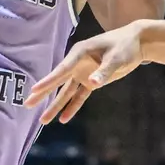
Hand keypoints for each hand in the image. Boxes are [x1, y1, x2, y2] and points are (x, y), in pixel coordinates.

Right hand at [26, 23, 146, 123]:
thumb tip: (92, 84)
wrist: (136, 43)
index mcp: (80, 53)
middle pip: (57, 81)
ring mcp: (83, 72)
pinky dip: (72, 107)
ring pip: (66, 92)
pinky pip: (79, 96)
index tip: (34, 90)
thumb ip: (104, 71)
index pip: (62, 69)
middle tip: (27, 104)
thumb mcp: (116, 58)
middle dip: (42, 93)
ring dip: (55, 105)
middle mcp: (77, 63)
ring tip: (43, 121)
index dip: (48, 80)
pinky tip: (63, 119)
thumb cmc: (125, 46)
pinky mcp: (91, 81)